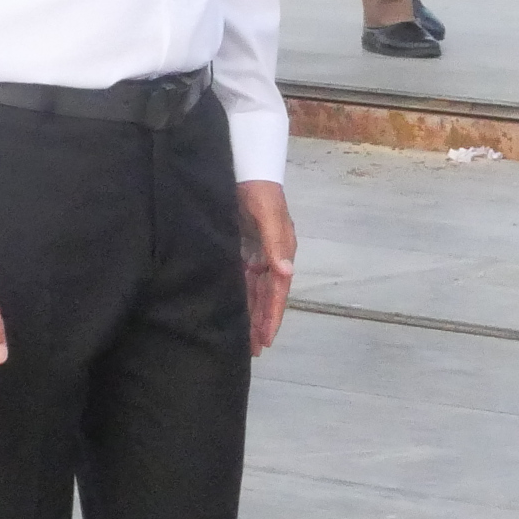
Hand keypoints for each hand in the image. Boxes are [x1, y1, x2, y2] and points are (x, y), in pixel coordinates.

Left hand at [236, 179, 296, 352]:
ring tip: (245, 340)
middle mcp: (270, 257)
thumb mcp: (269, 215)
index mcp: (281, 251)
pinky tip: (233, 312)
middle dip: (261, 322)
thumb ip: (276, 244)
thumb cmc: (259, 192)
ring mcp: (255, 254)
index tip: (265, 339)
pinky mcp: (239, 249)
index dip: (272, 315)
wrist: (244, 167)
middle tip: (254, 351)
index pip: (278, 290)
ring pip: (253, 291)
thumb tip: (285, 272)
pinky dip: (239, 297)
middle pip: (266, 296)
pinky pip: (240, 280)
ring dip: (250, 314)